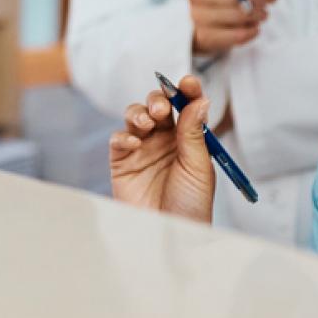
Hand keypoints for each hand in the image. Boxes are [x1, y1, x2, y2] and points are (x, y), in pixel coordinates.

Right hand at [109, 74, 215, 222]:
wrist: (170, 236)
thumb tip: (199, 99)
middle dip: (158, 99)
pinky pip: (118, 138)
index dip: (186, 91)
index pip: (187, 107)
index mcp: (188, 139)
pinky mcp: (122, 161)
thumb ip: (194, 133)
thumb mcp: (198, 168)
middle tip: (162, 108)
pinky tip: (134, 143)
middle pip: (157, 105)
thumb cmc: (191, 206)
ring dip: (139, 113)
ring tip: (147, 123)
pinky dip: (124, 135)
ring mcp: (142, 149)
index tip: (188, 82)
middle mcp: (165, 140)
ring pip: (135, 115)